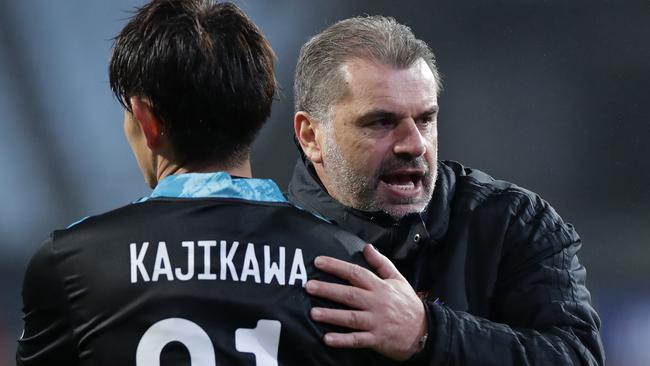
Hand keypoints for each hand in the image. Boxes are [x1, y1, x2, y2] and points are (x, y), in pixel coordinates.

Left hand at [305, 244, 426, 360]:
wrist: (425, 331)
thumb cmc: (408, 304)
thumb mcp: (398, 279)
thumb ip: (381, 263)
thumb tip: (367, 247)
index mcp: (380, 287)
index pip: (356, 273)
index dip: (336, 266)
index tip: (318, 262)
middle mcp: (377, 303)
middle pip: (350, 294)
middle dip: (328, 290)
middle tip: (309, 286)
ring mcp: (376, 322)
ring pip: (351, 317)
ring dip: (331, 315)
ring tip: (313, 312)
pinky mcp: (377, 339)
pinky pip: (358, 339)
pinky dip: (343, 340)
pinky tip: (327, 338)